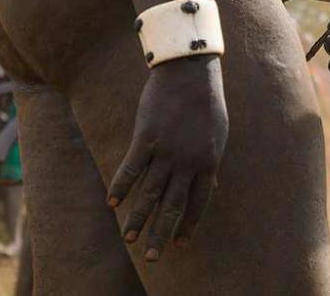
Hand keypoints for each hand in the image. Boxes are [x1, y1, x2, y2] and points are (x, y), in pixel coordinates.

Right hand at [106, 55, 227, 261]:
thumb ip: (211, 162)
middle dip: (161, 233)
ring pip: (150, 194)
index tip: (180, 245)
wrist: (190, 71)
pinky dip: (121, 187)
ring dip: (137, 218)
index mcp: (209, 161)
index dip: (189, 225)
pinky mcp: (146, 137)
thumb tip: (213, 185)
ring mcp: (166, 151)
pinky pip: (131, 169)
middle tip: (152, 257)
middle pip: (173, 206)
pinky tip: (112, 204)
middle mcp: (188, 162)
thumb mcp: (218, 135)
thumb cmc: (206, 102)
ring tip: (129, 239)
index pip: (199, 203)